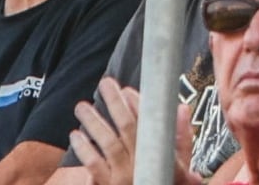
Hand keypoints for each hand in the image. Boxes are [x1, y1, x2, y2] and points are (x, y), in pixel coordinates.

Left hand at [70, 81, 198, 184]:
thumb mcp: (181, 169)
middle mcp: (144, 163)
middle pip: (127, 127)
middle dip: (115, 102)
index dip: (137, 103)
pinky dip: (84, 150)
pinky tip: (75, 136)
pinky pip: (94, 166)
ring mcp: (124, 177)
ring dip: (94, 122)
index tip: (126, 89)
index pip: (150, 122)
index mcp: (163, 156)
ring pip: (108, 143)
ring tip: (82, 107)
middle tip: (105, 83)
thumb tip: (182, 108)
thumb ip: (181, 139)